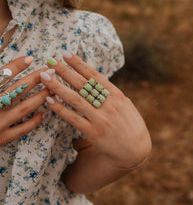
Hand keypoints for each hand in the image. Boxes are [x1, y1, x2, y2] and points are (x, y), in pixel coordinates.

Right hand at [0, 56, 50, 145]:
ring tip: (52, 88)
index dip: (15, 66)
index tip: (29, 58)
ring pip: (22, 108)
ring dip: (39, 98)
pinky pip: (21, 130)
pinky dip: (33, 122)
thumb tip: (4, 74)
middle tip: (50, 70)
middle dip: (34, 79)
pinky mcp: (0, 139)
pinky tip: (44, 114)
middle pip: (16, 90)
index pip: (1, 76)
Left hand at [40, 52, 151, 168]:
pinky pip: (73, 118)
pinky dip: (60, 109)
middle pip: (82, 84)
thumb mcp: (125, 104)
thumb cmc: (130, 124)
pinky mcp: (93, 133)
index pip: (94, 75)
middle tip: (50, 61)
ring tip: (45, 77)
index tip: (66, 54)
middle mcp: (108, 104)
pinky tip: (50, 100)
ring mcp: (100, 119)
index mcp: (117, 95)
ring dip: (58, 86)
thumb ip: (110, 93)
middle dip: (64, 71)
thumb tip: (95, 80)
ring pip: (75, 99)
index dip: (79, 64)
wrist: (136, 150)